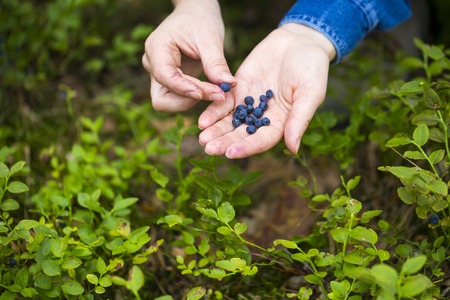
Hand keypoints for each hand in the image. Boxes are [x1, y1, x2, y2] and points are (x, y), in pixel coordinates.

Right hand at [142, 0, 234, 111]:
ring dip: (190, 102)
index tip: (203, 94)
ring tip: (216, 92)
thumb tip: (229, 85)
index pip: (164, 76)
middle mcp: (152, 63)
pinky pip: (177, 99)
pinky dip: (193, 99)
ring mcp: (158, 74)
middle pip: (162, 97)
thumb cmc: (201, 20)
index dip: (183, 88)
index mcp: (157, 47)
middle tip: (217, 94)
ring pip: (168, 102)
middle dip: (187, 100)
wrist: (196, 13)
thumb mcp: (210, 39)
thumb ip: (216, 63)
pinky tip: (212, 91)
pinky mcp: (169, 81)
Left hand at [198, 23, 335, 157]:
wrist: (299, 41)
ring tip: (202, 138)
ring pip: (230, 121)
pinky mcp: (238, 88)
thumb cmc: (312, 68)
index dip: (247, 147)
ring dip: (216, 130)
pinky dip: (213, 111)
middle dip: (225, 141)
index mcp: (281, 124)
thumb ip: (299, 119)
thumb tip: (293, 149)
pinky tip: (202, 120)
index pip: (261, 141)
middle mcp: (262, 118)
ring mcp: (249, 103)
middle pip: (241, 134)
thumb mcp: (310, 93)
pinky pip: (224, 102)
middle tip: (208, 148)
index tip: (231, 153)